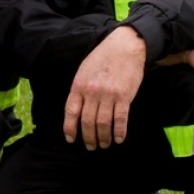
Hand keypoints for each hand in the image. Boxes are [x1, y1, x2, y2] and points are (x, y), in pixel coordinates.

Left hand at [64, 26, 145, 149]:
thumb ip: (80, 89)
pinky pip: (120, 119)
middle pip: (87, 121)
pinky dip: (119, 131)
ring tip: (104, 144)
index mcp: (79, 85)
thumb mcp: (84, 70)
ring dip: (103, 137)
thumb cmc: (103, 57)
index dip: (70, 128)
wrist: (124, 46)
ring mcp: (108, 95)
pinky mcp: (124, 96)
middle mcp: (92, 92)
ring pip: (102, 123)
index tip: (71, 139)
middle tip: (91, 146)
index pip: (71, 112)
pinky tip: (119, 139)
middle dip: (88, 137)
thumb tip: (77, 109)